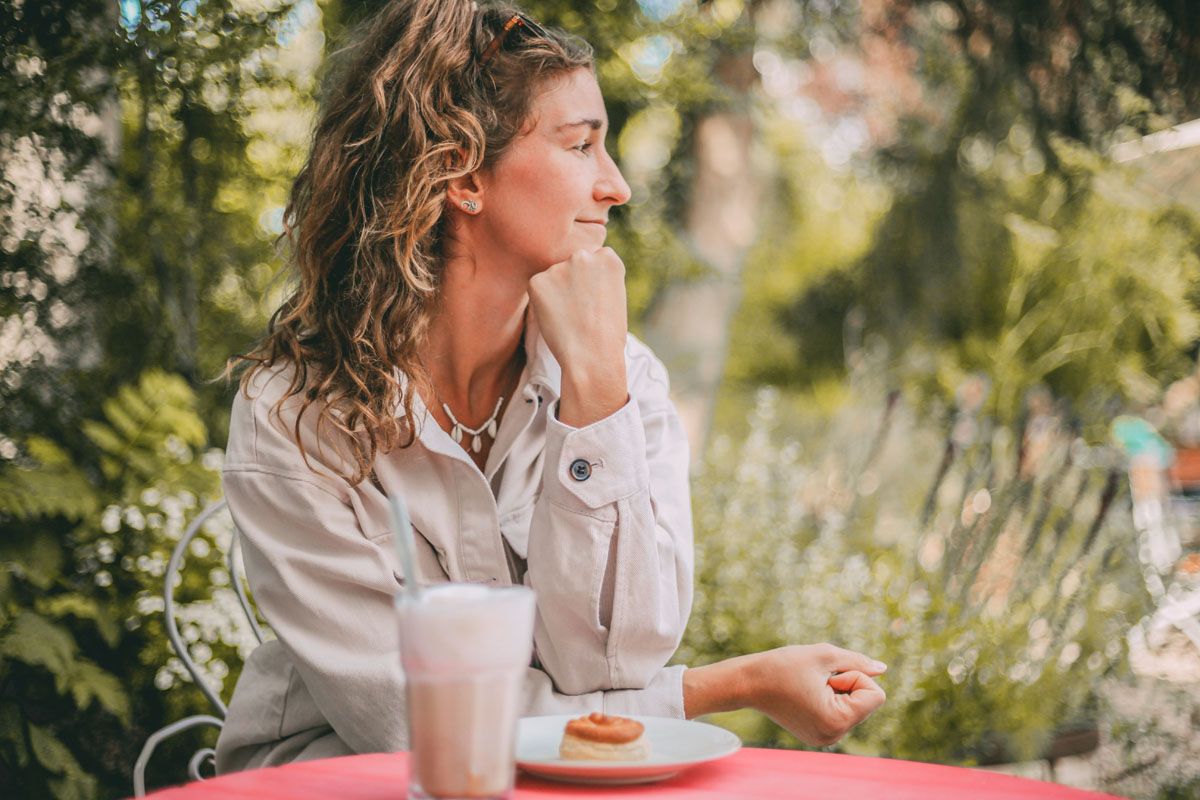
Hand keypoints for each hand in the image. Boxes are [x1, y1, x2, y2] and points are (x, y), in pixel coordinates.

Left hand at [527, 247, 628, 427]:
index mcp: (607, 258)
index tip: (594, 300)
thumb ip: (598, 279)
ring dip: (557, 293)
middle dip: (574, 282)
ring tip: (569, 318)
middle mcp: (583, 256)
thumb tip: (576, 277)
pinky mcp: (537, 281)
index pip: (594, 260)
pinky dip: (542, 303)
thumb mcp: (615, 296)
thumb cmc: (608, 336)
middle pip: (573, 264)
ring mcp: (559, 267)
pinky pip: (537, 289)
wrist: (593, 357)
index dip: (592, 282)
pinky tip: (556, 319)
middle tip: (580, 311)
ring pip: (554, 277)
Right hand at [747, 644, 886, 745]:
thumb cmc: (782, 665)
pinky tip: (806, 695)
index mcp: (836, 721)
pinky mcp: (818, 735)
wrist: (747, 682)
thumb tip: (882, 669)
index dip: (854, 676)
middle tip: (815, 681)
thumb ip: (857, 661)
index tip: (826, 676)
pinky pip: (842, 712)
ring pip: (855, 706)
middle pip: (867, 701)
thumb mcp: (824, 655)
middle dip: (847, 684)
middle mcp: (833, 736)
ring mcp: (825, 739)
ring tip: (809, 687)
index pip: (875, 694)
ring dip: (839, 691)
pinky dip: (831, 699)